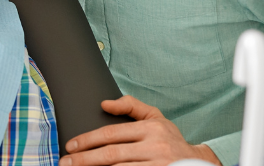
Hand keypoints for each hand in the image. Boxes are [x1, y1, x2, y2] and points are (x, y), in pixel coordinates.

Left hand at [59, 95, 221, 165]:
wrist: (198, 163)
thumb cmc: (171, 140)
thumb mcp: (156, 117)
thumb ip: (131, 106)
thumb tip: (104, 104)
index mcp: (151, 129)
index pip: (111, 134)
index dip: (88, 140)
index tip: (71, 145)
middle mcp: (155, 147)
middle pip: (111, 154)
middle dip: (84, 159)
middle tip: (65, 162)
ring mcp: (157, 165)